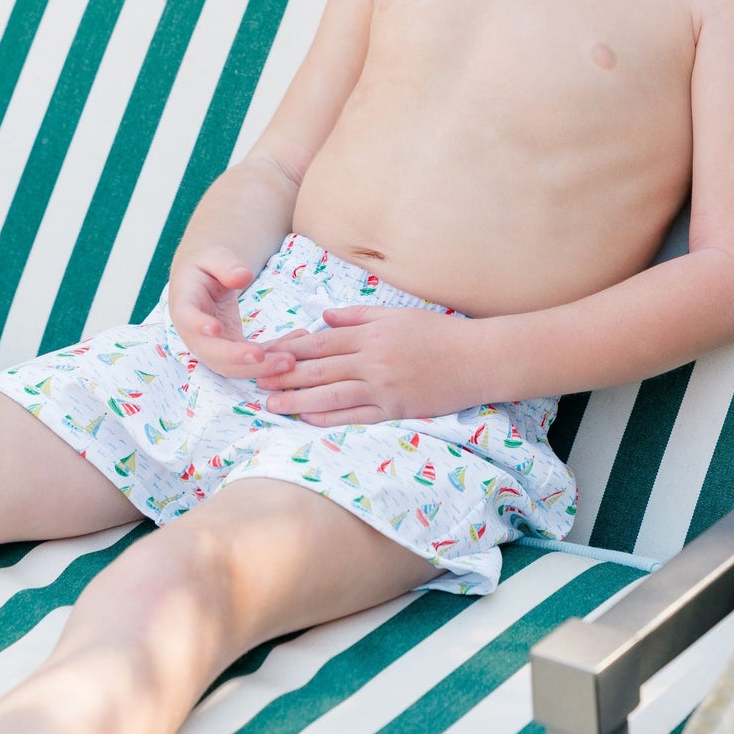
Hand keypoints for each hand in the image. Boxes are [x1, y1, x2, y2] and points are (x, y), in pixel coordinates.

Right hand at [167, 248, 310, 378]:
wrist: (205, 279)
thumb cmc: (207, 265)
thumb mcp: (214, 257)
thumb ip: (227, 265)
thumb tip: (243, 277)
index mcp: (184, 305)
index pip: (187, 319)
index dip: (199, 326)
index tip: (216, 328)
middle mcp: (195, 333)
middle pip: (211, 353)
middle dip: (237, 358)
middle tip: (263, 356)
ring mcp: (213, 346)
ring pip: (232, 366)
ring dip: (259, 368)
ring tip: (289, 360)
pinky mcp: (231, 349)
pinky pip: (250, 360)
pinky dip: (271, 357)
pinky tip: (294, 349)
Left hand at [255, 305, 484, 426]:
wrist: (477, 358)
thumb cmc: (439, 333)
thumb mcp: (397, 314)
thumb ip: (358, 315)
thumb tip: (323, 317)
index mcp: (372, 334)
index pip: (322, 341)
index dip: (291, 348)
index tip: (266, 352)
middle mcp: (373, 360)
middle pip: (319, 368)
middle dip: (284, 375)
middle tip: (256, 380)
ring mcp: (383, 387)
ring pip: (330, 395)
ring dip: (297, 400)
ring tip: (271, 404)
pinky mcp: (395, 409)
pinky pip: (355, 415)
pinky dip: (328, 418)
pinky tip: (307, 419)